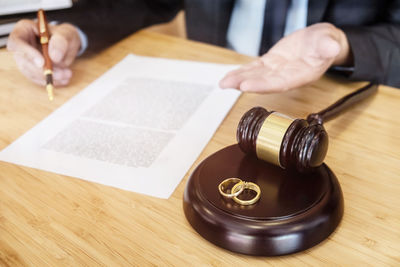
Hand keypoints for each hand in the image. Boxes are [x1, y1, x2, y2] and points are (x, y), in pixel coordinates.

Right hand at [7, 19, 80, 85]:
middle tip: (62, 73)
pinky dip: (51, 81)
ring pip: (30, 72)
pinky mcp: (32, 70)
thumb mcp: (66, 34)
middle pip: (23, 61)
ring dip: (48, 77)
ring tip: (67, 74)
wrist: (68, 44)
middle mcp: (21, 45)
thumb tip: (54, 57)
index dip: (27, 53)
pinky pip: (37, 79)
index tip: (42, 63)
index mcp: (24, 30)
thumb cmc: (64, 35)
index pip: (16, 42)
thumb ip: (61, 42)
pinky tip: (64, 79)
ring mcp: (25, 59)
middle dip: (42, 71)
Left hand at [220, 23, 350, 92]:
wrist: (321, 43)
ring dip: (238, 79)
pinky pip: (254, 68)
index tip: (246, 85)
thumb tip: (331, 48)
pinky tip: (229, 76)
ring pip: (255, 76)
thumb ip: (328, 46)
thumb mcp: (329, 42)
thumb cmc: (326, 44)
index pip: (279, 83)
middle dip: (245, 83)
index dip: (262, 85)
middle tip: (228, 84)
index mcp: (301, 75)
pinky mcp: (270, 64)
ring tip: (223, 83)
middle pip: (263, 82)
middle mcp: (286, 76)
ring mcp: (276, 71)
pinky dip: (241, 71)